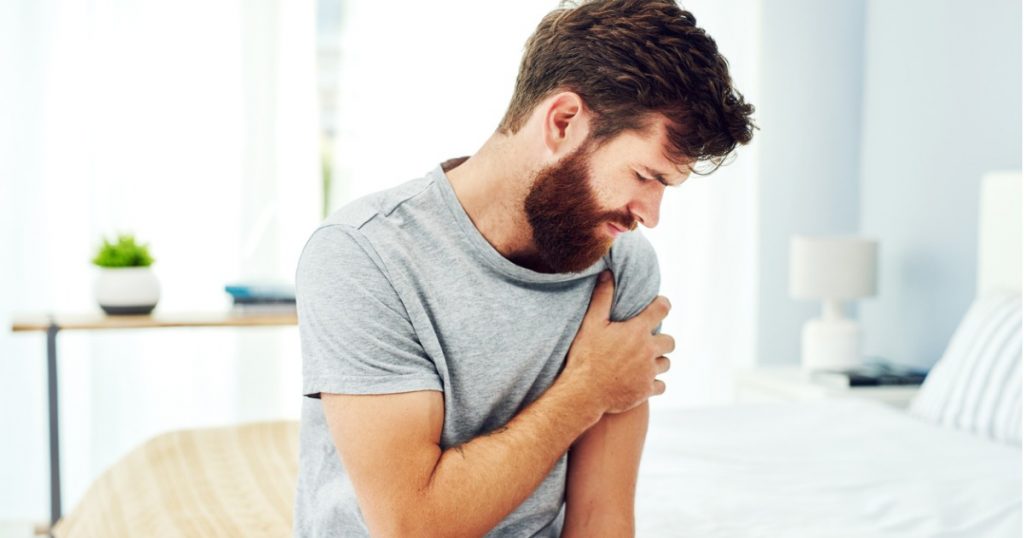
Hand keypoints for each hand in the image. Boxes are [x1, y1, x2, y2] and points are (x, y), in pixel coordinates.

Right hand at [561, 270, 673, 413]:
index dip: (663, 304)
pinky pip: (661, 386)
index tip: (659, 306)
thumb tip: (607, 274)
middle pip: (671, 341)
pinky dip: (654, 383)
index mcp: (637, 331)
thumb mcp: (590, 324)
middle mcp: (648, 350)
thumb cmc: (585, 356)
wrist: (584, 393)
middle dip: (661, 340)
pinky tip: (641, 380)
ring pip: (666, 364)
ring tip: (643, 362)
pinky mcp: (646, 390)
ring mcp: (649, 372)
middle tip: (647, 341)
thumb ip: (602, 298)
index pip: (662, 309)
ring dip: (658, 361)